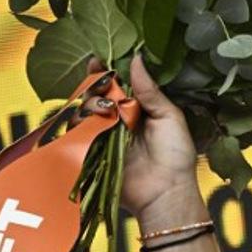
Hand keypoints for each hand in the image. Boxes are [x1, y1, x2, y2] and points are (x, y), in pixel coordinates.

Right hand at [71, 55, 198, 218]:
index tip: (97, 61)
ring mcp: (102, 138)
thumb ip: (150, 91)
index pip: (114, 86)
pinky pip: (75, 136)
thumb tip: (136, 59)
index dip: (104, 73)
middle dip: (94, 89)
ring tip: (104, 111)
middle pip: (93, 97)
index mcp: (136, 111)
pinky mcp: (90, 155)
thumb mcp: (169, 117)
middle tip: (103, 90)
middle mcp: (116, 122)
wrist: (166, 192)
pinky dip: (78, 126)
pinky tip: (89, 123)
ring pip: (81, 114)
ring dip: (88, 106)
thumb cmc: (176, 156)